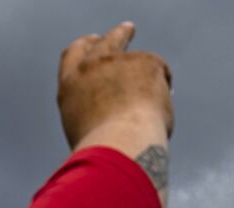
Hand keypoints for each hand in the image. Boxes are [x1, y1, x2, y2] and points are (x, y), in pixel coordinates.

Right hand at [57, 23, 172, 148]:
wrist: (118, 146)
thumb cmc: (102, 150)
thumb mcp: (83, 129)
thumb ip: (93, 110)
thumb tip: (114, 112)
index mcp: (71, 83)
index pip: (74, 54)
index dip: (85, 46)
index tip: (93, 41)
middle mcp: (92, 65)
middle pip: (106, 41)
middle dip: (116, 35)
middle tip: (126, 30)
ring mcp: (119, 61)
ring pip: (139, 59)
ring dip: (146, 69)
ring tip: (152, 93)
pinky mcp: (145, 62)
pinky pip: (160, 73)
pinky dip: (163, 90)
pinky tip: (158, 111)